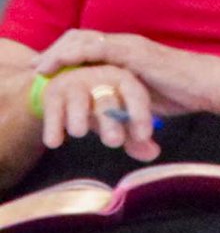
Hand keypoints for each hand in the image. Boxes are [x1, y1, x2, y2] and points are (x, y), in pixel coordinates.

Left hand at [34, 30, 219, 120]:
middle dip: (55, 51)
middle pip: (80, 37)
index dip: (66, 54)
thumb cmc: (186, 93)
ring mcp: (130, 46)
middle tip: (37, 69)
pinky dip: (73, 55)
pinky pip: (96, 48)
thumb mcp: (147, 97)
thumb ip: (128, 98)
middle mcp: (127, 43)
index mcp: (129, 52)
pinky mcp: (134, 53)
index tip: (47, 70)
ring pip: (83, 40)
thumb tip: (114, 114)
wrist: (211, 86)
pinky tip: (57, 66)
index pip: (90, 44)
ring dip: (57, 52)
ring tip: (39, 69)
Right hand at [37, 58, 160, 161]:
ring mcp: (77, 83)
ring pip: (79, 100)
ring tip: (80, 133)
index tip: (144, 137)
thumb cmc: (102, 104)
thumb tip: (152, 154)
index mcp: (125, 80)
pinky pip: (53, 109)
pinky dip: (53, 125)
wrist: (67, 86)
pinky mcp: (54, 92)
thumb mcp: (118, 118)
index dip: (141, 116)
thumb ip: (135, 137)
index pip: (136, 95)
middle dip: (111, 121)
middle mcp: (102, 78)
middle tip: (114, 142)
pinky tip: (54, 143)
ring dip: (79, 116)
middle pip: (108, 100)